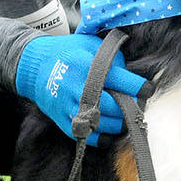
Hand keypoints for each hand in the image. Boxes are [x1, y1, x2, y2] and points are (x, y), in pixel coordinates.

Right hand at [14, 34, 144, 145]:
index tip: (147, 90)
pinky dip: (102, 137)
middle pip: (113, 107)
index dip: (139, 87)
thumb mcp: (90, 43)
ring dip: (119, 124)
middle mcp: (77, 88)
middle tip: (138, 106)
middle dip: (130, 108)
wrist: (33, 65)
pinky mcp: (62, 120)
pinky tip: (110, 131)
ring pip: (102, 124)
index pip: (120, 81)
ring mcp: (68, 106)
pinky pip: (87, 136)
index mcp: (86, 66)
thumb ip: (111, 56)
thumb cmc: (67, 51)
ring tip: (126, 117)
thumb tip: (130, 74)